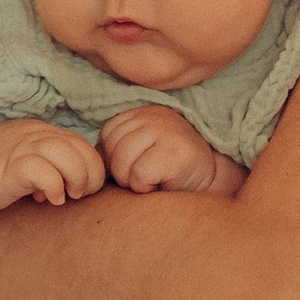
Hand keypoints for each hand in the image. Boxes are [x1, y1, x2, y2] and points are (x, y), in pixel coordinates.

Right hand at [0, 120, 108, 212]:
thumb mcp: (29, 159)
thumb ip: (53, 164)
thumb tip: (79, 185)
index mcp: (43, 133)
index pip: (84, 144)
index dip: (93, 168)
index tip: (85, 188)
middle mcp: (36, 136)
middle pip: (80, 147)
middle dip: (90, 175)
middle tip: (79, 193)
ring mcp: (22, 149)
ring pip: (65, 153)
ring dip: (76, 178)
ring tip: (69, 195)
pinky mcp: (9, 167)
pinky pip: (42, 171)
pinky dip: (54, 186)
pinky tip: (49, 199)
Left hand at [97, 105, 242, 196]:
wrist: (211, 180)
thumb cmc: (170, 170)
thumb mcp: (141, 151)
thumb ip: (116, 149)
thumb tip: (88, 161)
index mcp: (144, 111)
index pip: (107, 134)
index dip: (115, 157)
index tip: (138, 165)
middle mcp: (155, 115)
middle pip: (112, 148)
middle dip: (122, 171)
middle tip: (145, 176)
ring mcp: (166, 131)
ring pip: (122, 161)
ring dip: (133, 181)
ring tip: (153, 180)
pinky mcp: (175, 153)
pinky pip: (139, 175)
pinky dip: (145, 187)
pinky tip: (163, 183)